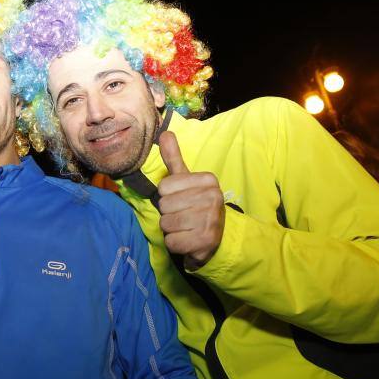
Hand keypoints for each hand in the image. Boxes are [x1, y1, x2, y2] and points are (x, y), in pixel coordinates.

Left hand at [157, 132, 224, 269]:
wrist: (214, 239)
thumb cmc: (194, 206)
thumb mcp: (184, 181)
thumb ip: (173, 158)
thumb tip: (165, 133)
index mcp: (208, 180)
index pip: (164, 186)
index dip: (167, 197)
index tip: (182, 201)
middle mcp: (213, 197)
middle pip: (164, 205)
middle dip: (168, 215)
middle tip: (183, 217)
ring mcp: (211, 219)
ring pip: (166, 224)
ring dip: (171, 230)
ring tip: (185, 229)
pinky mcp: (206, 241)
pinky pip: (172, 242)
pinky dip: (175, 244)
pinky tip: (188, 241)